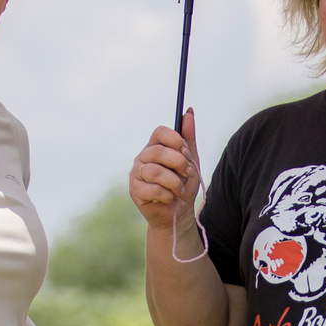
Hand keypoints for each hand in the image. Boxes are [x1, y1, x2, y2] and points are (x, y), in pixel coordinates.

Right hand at [129, 110, 202, 242]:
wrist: (178, 213)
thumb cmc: (183, 186)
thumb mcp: (191, 161)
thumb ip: (189, 138)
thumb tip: (189, 111)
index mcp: (155, 147)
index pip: (160, 132)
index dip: (175, 140)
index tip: (186, 151)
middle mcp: (143, 158)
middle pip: (157, 151)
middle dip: (178, 163)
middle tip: (188, 173)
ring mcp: (136, 174)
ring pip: (155, 171)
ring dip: (175, 182)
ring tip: (180, 189)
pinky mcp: (135, 191)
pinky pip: (153, 189)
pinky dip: (168, 195)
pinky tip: (170, 198)